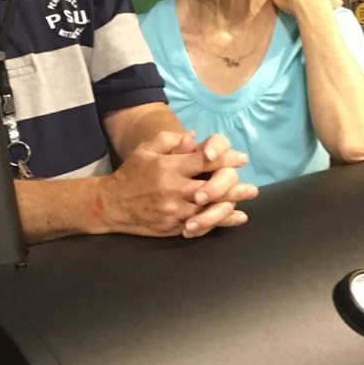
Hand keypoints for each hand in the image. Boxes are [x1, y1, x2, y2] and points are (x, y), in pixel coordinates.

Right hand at [98, 130, 256, 238]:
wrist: (111, 205)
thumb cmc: (131, 174)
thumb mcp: (145, 150)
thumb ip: (169, 140)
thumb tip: (193, 137)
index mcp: (170, 167)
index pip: (204, 161)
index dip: (225, 158)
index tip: (241, 158)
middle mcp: (175, 189)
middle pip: (213, 187)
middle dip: (235, 185)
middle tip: (251, 187)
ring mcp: (175, 211)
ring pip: (210, 209)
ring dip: (232, 205)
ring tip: (246, 202)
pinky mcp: (173, 226)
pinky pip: (201, 225)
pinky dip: (219, 222)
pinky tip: (233, 219)